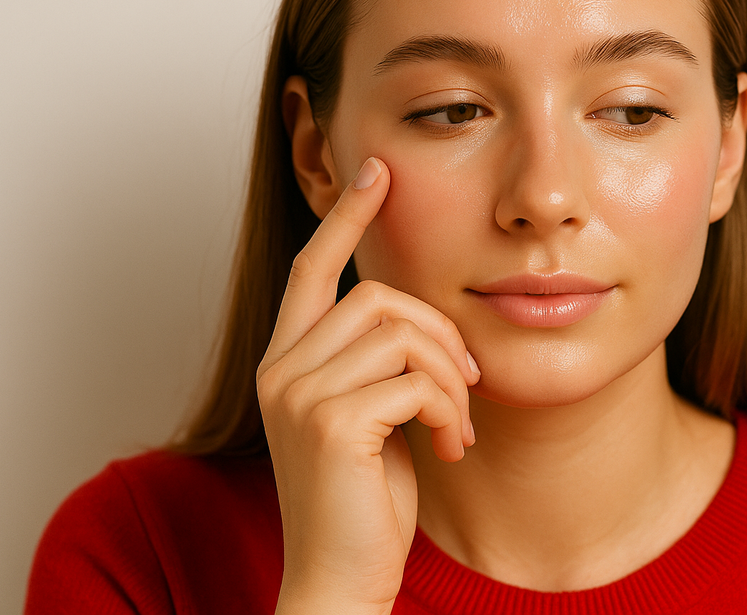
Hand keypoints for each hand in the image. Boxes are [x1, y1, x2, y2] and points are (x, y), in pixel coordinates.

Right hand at [258, 157, 478, 614]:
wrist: (341, 577)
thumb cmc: (365, 499)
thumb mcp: (374, 416)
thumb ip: (382, 364)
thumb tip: (426, 320)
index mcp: (289, 360)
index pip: (313, 268)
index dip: (346, 218)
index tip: (377, 171)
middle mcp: (282, 367)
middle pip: (381, 298)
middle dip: (441, 336)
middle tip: (464, 386)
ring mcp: (298, 392)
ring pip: (404, 334)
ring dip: (451, 379)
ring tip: (455, 425)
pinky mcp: (328, 421)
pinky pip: (414, 379)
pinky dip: (447, 409)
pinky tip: (450, 446)